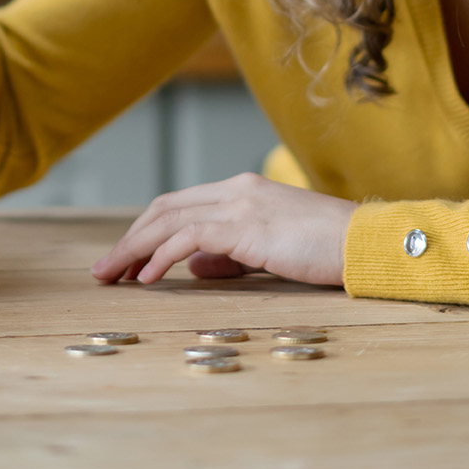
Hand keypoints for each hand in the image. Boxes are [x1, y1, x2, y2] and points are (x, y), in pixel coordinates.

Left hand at [90, 173, 355, 287]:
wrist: (364, 242)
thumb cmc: (325, 249)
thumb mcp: (269, 250)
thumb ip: (229, 255)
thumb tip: (192, 268)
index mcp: (242, 190)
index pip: (179, 204)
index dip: (145, 230)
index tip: (124, 259)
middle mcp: (236, 189)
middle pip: (164, 208)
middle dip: (129, 238)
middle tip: (103, 270)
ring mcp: (240, 204)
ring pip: (169, 220)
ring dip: (134, 248)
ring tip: (112, 276)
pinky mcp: (246, 226)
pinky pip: (189, 238)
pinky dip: (162, 257)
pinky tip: (146, 278)